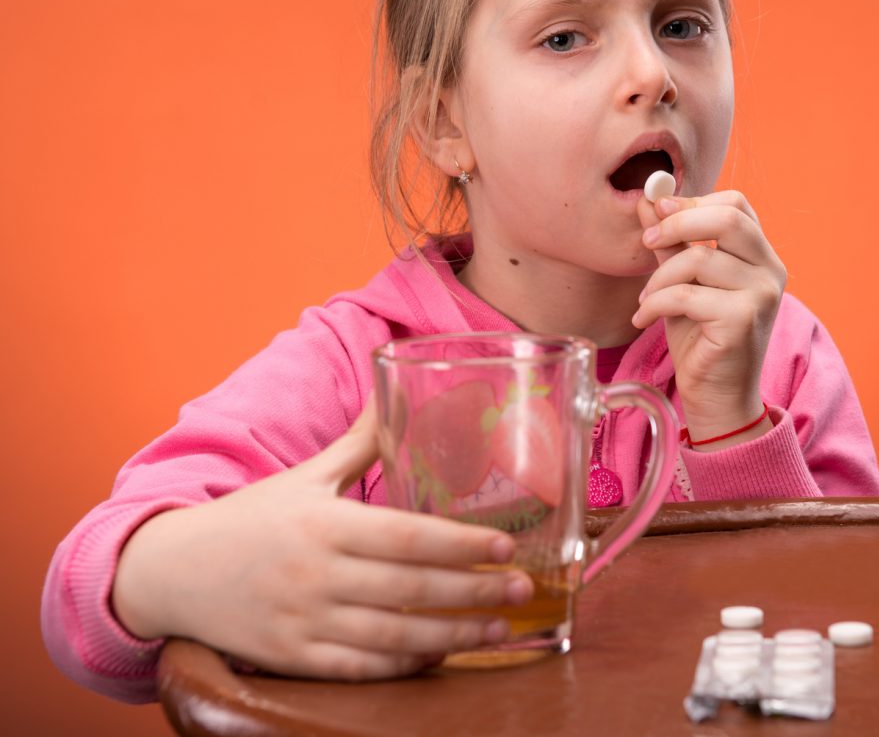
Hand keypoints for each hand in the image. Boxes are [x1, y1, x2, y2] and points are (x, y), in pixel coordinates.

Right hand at [112, 403, 533, 680]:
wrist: (174, 572)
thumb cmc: (250, 517)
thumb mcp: (306, 474)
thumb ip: (360, 440)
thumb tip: (398, 388)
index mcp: (323, 523)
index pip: (406, 536)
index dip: (460, 545)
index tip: (504, 546)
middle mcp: (317, 575)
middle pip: (411, 588)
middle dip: (475, 591)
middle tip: (524, 590)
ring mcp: (304, 622)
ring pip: (396, 637)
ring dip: (455, 634)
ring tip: (502, 628)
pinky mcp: (293, 658)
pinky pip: (362, 669)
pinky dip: (407, 666)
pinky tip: (443, 654)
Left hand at [632, 191, 785, 447]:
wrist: (717, 395)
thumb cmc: (701, 337)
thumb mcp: (682, 281)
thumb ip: (671, 243)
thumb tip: (648, 201)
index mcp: (760, 254)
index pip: (736, 203)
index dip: (693, 200)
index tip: (659, 212)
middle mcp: (771, 269)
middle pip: (726, 217)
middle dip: (677, 223)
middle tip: (648, 240)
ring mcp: (762, 294)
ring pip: (698, 258)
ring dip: (658, 277)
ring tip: (645, 298)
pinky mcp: (743, 319)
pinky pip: (686, 295)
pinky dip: (655, 304)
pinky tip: (643, 318)